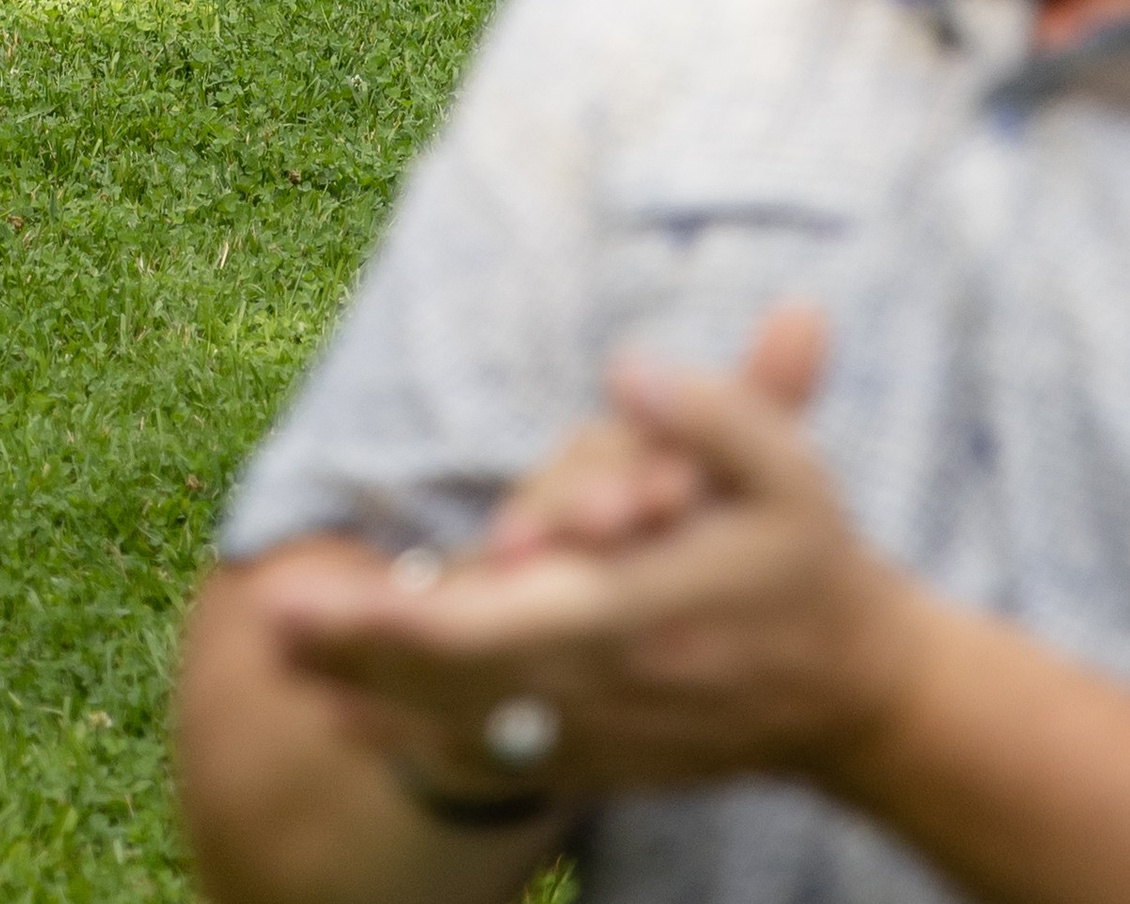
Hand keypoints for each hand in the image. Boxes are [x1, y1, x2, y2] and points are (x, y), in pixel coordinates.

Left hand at [259, 315, 924, 805]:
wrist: (858, 697)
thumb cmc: (811, 564)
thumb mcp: (791, 468)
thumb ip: (714, 411)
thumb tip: (625, 367)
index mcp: (640, 612)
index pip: (507, 624)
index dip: (414, 620)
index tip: (330, 591)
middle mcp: (604, 684)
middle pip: (458, 678)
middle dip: (362, 649)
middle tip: (271, 616)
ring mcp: (595, 735)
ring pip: (461, 726)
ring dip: (369, 691)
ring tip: (279, 655)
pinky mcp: (593, 760)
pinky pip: (488, 762)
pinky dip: (412, 739)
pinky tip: (344, 709)